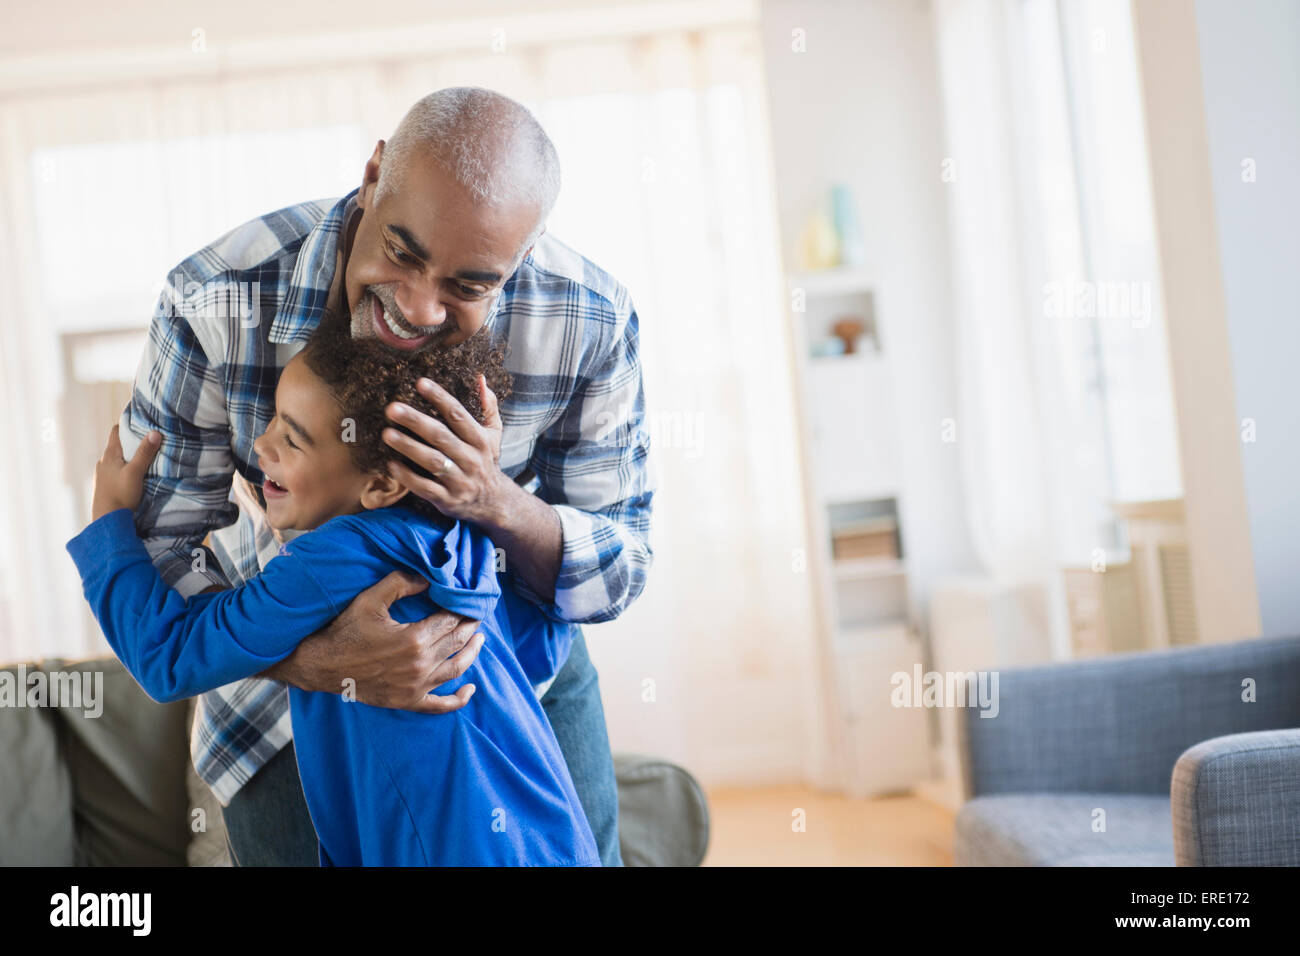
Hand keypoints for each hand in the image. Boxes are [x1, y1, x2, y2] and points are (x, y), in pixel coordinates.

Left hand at [92, 425, 161, 520]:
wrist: (107, 520)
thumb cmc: (120, 494)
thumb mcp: (135, 472)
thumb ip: (145, 453)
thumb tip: (154, 432)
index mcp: (109, 455)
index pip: (116, 431)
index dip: (127, 423)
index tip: (140, 421)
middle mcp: (103, 462)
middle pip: (117, 444)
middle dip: (131, 440)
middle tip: (148, 439)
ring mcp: (102, 475)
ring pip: (116, 459)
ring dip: (127, 456)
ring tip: (143, 457)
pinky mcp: (105, 486)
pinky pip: (115, 471)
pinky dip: (124, 468)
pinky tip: (133, 475)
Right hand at [265, 570, 484, 712]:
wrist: (322, 665)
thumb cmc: (346, 630)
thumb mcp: (371, 599)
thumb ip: (401, 583)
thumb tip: (428, 578)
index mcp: (414, 638)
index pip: (450, 621)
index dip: (463, 609)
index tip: (471, 601)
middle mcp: (420, 664)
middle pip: (456, 643)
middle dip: (470, 627)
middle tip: (478, 615)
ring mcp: (416, 686)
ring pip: (455, 669)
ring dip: (471, 653)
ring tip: (479, 640)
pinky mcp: (408, 701)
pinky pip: (440, 705)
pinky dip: (458, 699)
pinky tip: (470, 690)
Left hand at [381, 375, 507, 525]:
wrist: (494, 503)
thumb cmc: (486, 461)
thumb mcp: (494, 434)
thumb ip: (488, 406)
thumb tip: (479, 378)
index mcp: (480, 440)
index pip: (459, 415)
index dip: (440, 398)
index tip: (420, 383)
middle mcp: (471, 459)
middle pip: (441, 436)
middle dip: (416, 421)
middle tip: (392, 408)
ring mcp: (459, 481)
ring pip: (433, 462)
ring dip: (409, 447)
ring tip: (387, 434)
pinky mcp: (448, 499)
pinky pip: (426, 488)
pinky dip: (408, 477)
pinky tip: (391, 465)